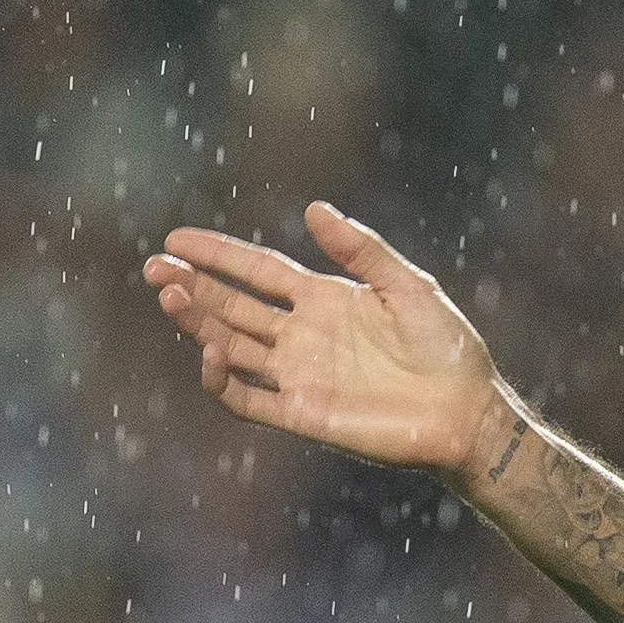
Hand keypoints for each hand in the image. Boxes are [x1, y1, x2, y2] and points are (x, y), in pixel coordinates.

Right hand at [142, 201, 504, 475]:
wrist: (469, 414)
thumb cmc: (449, 350)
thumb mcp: (410, 288)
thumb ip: (363, 251)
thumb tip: (315, 209)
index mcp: (326, 301)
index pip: (259, 272)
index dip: (219, 255)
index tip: (177, 239)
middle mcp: (304, 336)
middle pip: (233, 306)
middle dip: (193, 286)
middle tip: (155, 267)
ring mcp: (300, 375)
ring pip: (231, 346)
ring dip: (197, 323)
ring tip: (170, 295)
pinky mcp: (304, 413)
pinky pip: (248, 400)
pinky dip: (222, 380)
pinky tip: (210, 352)